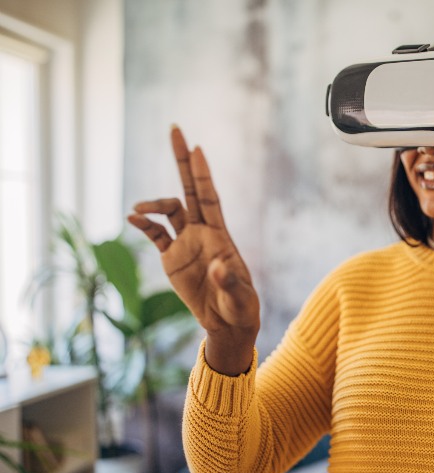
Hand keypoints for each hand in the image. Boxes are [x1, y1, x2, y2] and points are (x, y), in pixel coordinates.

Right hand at [128, 126, 259, 374]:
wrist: (227, 322)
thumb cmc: (240, 307)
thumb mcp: (239, 297)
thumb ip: (229, 282)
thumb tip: (218, 266)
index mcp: (221, 236)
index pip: (210, 198)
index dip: (203, 175)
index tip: (198, 149)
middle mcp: (202, 232)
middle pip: (190, 189)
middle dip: (183, 161)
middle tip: (175, 129)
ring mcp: (186, 242)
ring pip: (169, 210)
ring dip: (154, 203)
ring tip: (138, 208)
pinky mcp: (172, 257)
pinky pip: (155, 234)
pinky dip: (144, 224)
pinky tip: (133, 217)